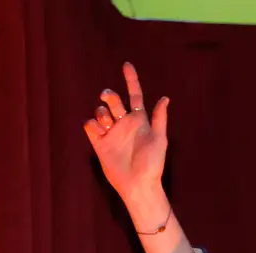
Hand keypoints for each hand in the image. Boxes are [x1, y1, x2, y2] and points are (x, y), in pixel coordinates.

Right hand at [83, 63, 169, 206]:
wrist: (138, 184)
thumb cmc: (153, 164)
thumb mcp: (159, 140)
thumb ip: (159, 119)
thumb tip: (165, 98)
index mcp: (140, 120)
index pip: (134, 95)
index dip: (131, 80)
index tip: (127, 65)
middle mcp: (124, 123)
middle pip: (112, 99)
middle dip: (108, 94)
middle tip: (109, 98)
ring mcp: (111, 132)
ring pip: (100, 110)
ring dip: (102, 112)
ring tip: (108, 124)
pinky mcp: (99, 142)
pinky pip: (90, 125)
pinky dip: (93, 124)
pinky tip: (100, 132)